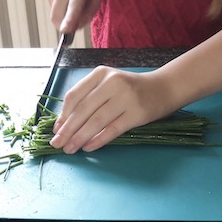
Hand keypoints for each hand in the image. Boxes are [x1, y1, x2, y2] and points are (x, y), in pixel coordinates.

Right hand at [46, 0, 103, 33]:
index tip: (65, 31)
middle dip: (63, 27)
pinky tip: (68, 0)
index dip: (69, 19)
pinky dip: (61, 11)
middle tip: (74, 26)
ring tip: (74, 5)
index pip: (73, 6)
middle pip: (58, 15)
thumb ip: (87, 14)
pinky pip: (53, 9)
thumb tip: (73, 28)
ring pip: (54, 14)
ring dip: (63, 18)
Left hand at [49, 66, 177, 153]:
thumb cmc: (130, 89)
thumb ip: (88, 98)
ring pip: (96, 121)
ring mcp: (126, 97)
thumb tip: (64, 124)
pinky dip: (98, 140)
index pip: (74, 95)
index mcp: (100, 73)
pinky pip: (113, 129)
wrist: (164, 88)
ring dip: (80, 137)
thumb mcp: (108, 84)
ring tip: (70, 148)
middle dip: (67, 130)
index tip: (56, 129)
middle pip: (83, 110)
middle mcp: (112, 83)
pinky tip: (88, 147)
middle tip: (57, 144)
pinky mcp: (137, 113)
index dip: (63, 114)